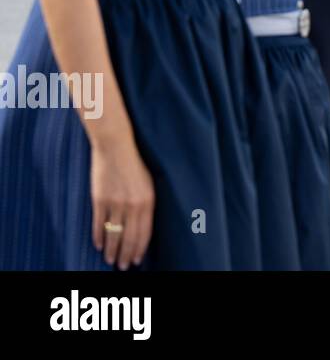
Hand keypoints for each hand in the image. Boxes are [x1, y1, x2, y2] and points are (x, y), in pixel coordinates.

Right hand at [90, 136, 154, 269]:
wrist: (116, 147)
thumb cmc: (134, 165)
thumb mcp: (148, 183)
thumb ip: (146, 204)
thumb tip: (143, 226)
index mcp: (148, 201)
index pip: (145, 232)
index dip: (140, 249)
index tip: (137, 260)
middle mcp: (133, 204)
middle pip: (129, 238)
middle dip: (126, 255)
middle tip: (123, 267)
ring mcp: (115, 203)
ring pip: (113, 235)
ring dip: (112, 250)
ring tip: (110, 261)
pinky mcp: (99, 200)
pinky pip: (98, 225)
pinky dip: (98, 238)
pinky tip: (99, 246)